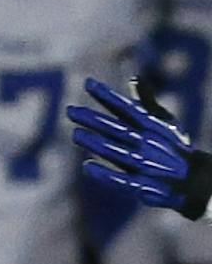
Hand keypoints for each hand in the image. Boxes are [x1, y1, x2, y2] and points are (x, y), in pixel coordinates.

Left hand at [68, 77, 211, 219]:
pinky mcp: (141, 185)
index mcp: (151, 126)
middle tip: (70, 110)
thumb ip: (145, 103)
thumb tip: (134, 78)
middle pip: (115, 128)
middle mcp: (146, 142)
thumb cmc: (172, 146)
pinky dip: (104, 173)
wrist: (192, 178)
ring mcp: (143, 163)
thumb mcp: (163, 122)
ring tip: (75, 134)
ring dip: (94, 142)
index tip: (88, 83)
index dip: (106, 95)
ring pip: (115, 151)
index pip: (125, 107)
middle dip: (92, 118)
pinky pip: (120, 179)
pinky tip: (87, 165)